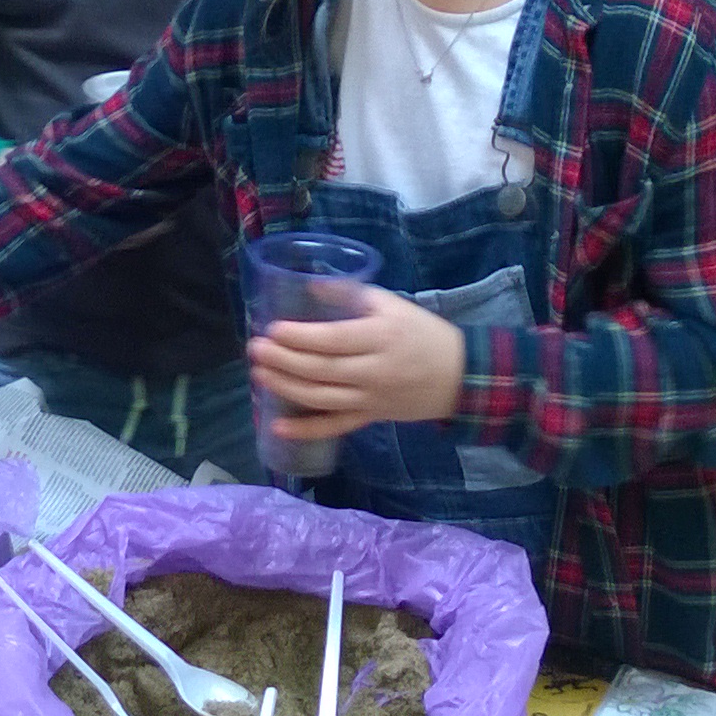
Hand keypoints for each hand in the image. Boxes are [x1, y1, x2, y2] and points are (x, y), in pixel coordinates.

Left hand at [246, 287, 465, 441]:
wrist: (459, 376)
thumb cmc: (423, 333)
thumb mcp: (393, 305)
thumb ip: (351, 294)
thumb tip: (309, 286)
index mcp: (380, 337)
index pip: (333, 339)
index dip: (300, 337)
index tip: (272, 329)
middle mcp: (373, 371)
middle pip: (322, 370)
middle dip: (284, 361)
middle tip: (255, 350)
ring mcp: (371, 399)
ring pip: (322, 398)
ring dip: (287, 389)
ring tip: (259, 375)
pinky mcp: (371, 418)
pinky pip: (335, 427)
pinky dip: (306, 429)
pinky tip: (277, 426)